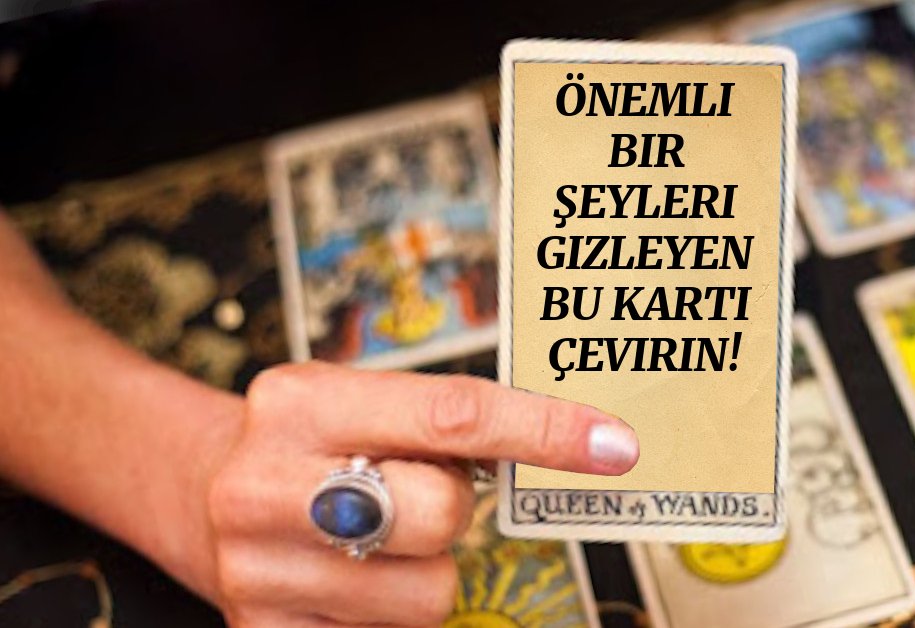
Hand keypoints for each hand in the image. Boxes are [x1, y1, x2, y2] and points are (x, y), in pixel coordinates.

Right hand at [205, 362, 637, 626]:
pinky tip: (352, 581)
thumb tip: (579, 444)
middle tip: (414, 492)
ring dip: (423, 571)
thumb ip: (448, 422)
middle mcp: (268, 484)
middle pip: (441, 514)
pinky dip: (391, 610)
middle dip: (451, 508)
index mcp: (302, 402)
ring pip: (428, 593)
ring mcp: (258, 569)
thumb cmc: (307, 442)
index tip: (611, 445)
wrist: (198, 489)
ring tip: (374, 541)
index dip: (544, 431)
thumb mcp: (358, 401)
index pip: (452, 415)